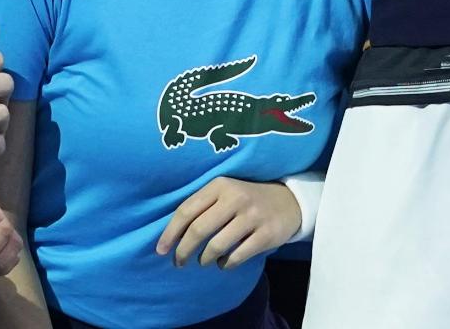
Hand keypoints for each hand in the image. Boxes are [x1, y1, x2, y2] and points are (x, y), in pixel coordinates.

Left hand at [155, 176, 303, 268]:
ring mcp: (252, 216)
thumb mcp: (225, 192)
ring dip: (205, 259)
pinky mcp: (266, 234)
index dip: (170, 233)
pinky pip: (236, 257)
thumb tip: (172, 235)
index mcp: (220, 185)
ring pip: (217, 246)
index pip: (187, 210)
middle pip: (199, 230)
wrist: (289, 201)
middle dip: (184, 251)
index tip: (161, 250)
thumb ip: (202, 206)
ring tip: (204, 261)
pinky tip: (224, 263)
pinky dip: (225, 264)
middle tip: (179, 262)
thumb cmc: (246, 199)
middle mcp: (235, 198)